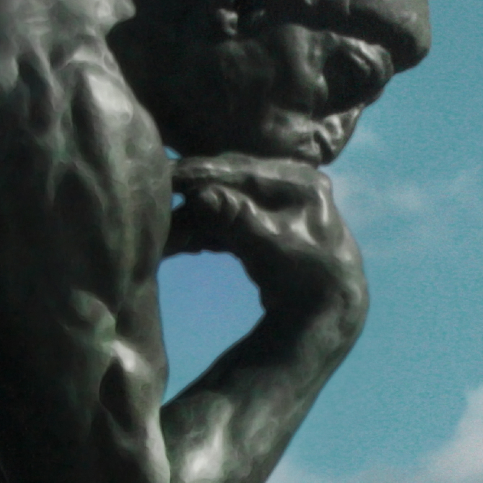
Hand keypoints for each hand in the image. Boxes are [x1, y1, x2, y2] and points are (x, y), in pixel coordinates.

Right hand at [169, 155, 365, 310]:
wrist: (327, 311)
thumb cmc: (305, 278)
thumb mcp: (270, 248)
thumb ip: (237, 219)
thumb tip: (200, 195)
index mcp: (300, 182)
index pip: (240, 171)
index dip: (200, 173)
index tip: (164, 175)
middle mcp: (292, 183)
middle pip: (230, 183)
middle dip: (192, 195)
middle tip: (155, 199)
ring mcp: (280, 202)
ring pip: (226, 202)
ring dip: (195, 217)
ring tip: (164, 228)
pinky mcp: (268, 221)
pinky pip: (231, 220)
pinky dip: (208, 229)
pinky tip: (181, 239)